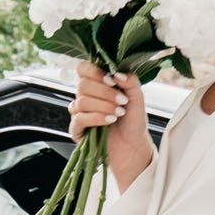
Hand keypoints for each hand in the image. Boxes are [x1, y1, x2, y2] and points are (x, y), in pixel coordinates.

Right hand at [71, 62, 153, 189]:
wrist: (133, 146)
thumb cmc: (133, 121)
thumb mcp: (137, 97)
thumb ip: (131, 81)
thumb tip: (116, 73)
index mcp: (96, 84)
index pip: (83, 68)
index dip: (95, 72)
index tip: (112, 81)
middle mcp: (85, 96)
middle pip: (83, 84)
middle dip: (105, 92)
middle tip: (122, 101)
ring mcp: (79, 113)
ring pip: (82, 101)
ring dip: (103, 106)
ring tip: (119, 113)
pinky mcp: (77, 129)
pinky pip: (79, 118)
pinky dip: (96, 118)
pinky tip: (109, 121)